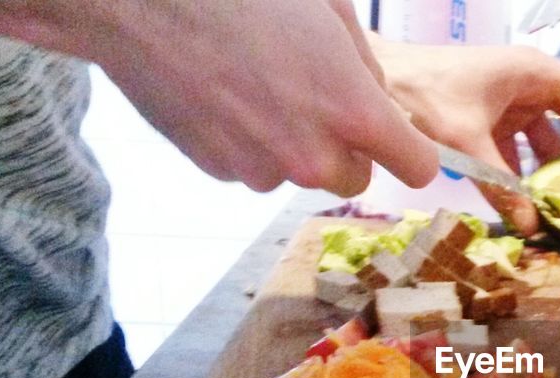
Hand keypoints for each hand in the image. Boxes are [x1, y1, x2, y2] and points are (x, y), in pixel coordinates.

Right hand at [55, 0, 438, 194]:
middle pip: (356, 178)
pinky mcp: (220, 170)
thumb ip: (364, 66)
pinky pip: (253, 165)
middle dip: (346, 147)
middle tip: (316, 98)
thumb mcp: (330, 8)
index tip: (399, 138)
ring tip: (258, 83)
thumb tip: (373, 98)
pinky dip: (248, 141)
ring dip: (291, 142)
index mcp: (353, 112)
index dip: (410, 150)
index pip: (417, 168)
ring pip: (299, 172)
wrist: (142, 4)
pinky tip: (224, 94)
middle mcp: (313, 155)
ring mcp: (263, 168)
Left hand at [370, 39, 559, 235]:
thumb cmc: (421, 93)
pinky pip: (520, 150)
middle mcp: (530, 83)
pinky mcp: (492, 120)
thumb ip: (501, 184)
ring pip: (548, 140)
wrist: (377, 81)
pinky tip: (526, 207)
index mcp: (534, 72)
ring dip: (554, 173)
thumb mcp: (466, 141)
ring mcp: (511, 102)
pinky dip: (524, 176)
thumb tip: (531, 225)